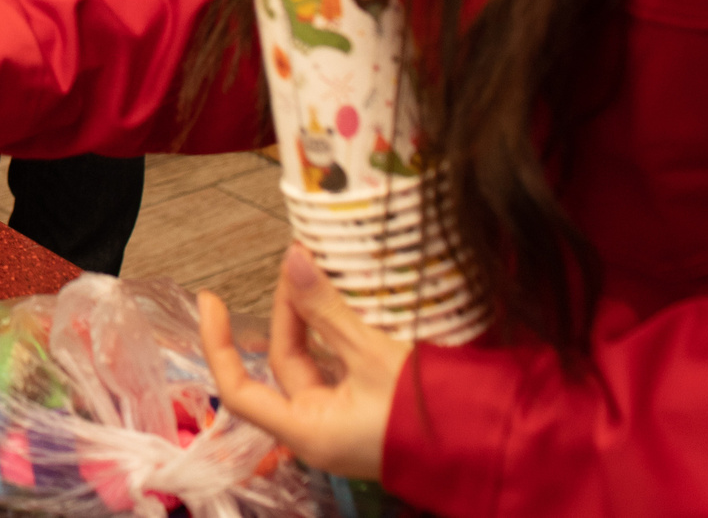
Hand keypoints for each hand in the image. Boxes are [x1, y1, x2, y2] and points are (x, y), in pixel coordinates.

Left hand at [200, 245, 410, 480]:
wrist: (495, 449)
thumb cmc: (431, 414)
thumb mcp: (373, 356)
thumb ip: (328, 309)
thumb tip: (292, 259)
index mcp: (307, 430)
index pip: (238, 388)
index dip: (218, 344)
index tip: (211, 300)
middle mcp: (319, 429)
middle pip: (284, 362)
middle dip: (288, 311)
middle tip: (299, 264)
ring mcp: (346, 421)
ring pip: (315, 361)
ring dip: (314, 319)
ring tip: (319, 274)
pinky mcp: (371, 410)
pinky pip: (342, 367)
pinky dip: (338, 334)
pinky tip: (346, 303)